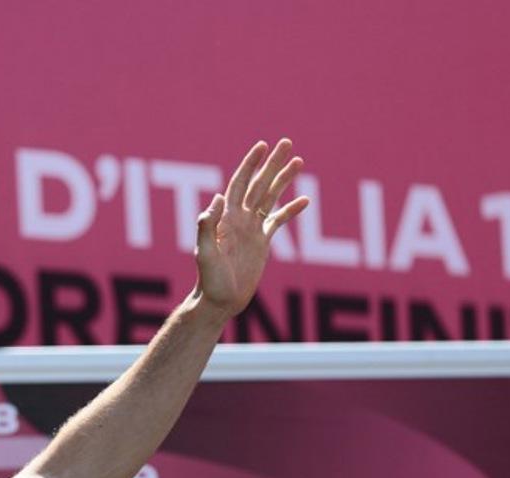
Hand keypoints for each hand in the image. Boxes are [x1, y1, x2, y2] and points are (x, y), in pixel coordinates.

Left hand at [194, 139, 308, 316]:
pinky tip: (304, 199)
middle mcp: (240, 219)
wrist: (219, 301)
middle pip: (259, 184)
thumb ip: (207, 227)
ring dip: (283, 179)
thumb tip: (218, 198)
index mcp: (227, 218)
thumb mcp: (204, 254)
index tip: (262, 145)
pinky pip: (278, 221)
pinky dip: (290, 210)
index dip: (250, 164)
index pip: (239, 183)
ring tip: (299, 161)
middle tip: (287, 143)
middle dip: (272, 164)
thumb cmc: (209, 280)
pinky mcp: (262, 243)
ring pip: (270, 197)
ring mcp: (252, 229)